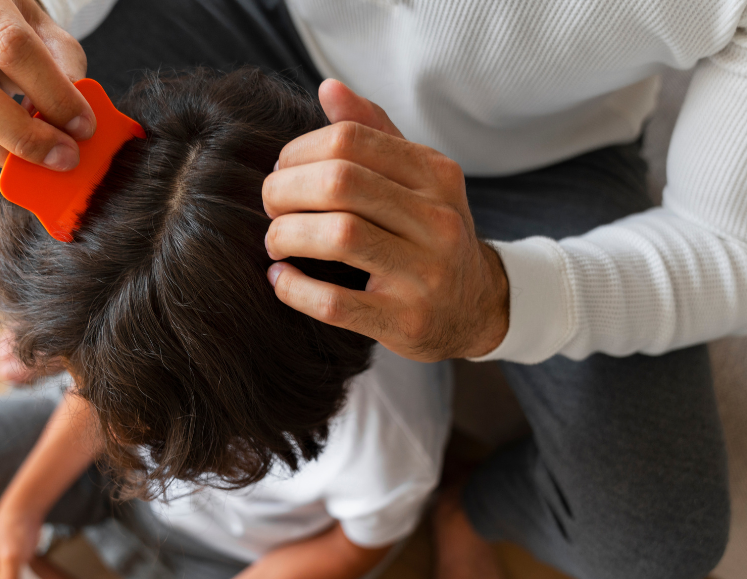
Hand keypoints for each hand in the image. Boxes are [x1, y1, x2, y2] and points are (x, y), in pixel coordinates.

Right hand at [0, 0, 95, 168]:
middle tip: (63, 156)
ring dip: (5, 152)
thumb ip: (63, 63)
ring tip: (44, 158)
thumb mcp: (41, 23)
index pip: (10, 46)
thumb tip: (74, 120)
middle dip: (22, 134)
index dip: (52, 92)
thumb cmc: (8, 15)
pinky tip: (16, 150)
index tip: (83, 125)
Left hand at [262, 79, 508, 361]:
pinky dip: (294, 288)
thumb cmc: (430, 235)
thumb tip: (328, 89)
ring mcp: (425, 274)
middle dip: (286, 190)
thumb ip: (375, 133)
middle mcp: (437, 220)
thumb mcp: (418, 180)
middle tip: (271, 205)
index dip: (300, 151)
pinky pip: (335, 303)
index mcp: (436, 175)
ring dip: (287, 235)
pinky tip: (281, 278)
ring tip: (275, 241)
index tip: (284, 171)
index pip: (350, 140)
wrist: (476, 308)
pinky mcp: (405, 321)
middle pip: (340, 182)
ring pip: (338, 236)